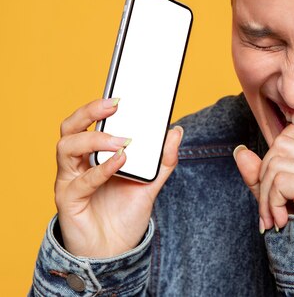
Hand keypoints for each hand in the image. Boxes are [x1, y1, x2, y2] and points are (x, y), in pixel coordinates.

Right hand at [54, 98, 182, 257]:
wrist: (115, 249)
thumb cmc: (125, 213)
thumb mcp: (151, 183)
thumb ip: (164, 159)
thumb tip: (176, 131)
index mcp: (92, 153)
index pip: (87, 121)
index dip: (97, 105)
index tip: (120, 94)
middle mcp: (76, 163)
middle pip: (70, 127)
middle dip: (89, 111)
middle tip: (114, 104)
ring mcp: (69, 180)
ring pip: (66, 147)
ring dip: (95, 138)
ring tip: (122, 140)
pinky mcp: (68, 200)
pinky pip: (80, 180)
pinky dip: (102, 168)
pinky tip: (121, 161)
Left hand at [234, 124, 293, 230]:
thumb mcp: (276, 196)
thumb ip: (259, 173)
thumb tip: (240, 151)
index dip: (278, 149)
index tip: (278, 181)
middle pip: (281, 144)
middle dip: (264, 175)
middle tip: (269, 206)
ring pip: (277, 162)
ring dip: (266, 194)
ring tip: (274, 216)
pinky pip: (280, 181)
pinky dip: (271, 203)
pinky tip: (281, 221)